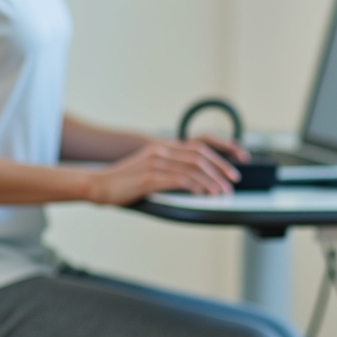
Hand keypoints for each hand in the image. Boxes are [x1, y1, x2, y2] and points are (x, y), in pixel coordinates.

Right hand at [87, 139, 242, 204]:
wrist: (98, 185)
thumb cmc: (124, 181)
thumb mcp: (148, 168)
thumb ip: (169, 168)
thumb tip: (195, 178)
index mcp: (163, 146)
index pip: (199, 143)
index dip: (222, 149)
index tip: (238, 157)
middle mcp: (161, 151)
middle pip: (200, 155)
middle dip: (221, 167)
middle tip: (233, 180)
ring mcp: (155, 163)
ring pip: (193, 168)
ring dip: (211, 180)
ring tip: (222, 191)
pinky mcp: (149, 178)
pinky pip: (179, 180)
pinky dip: (195, 186)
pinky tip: (204, 194)